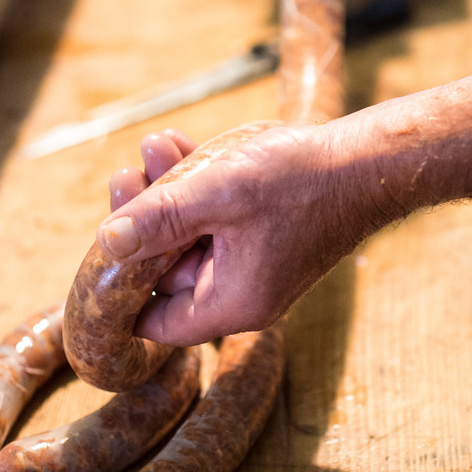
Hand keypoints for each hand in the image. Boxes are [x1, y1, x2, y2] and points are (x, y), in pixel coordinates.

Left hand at [100, 123, 386, 344]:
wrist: (370, 163)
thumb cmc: (302, 179)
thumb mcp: (218, 193)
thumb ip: (159, 218)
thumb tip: (106, 242)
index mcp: (229, 303)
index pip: (151, 323)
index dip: (118, 289)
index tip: (101, 245)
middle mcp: (239, 297)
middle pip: (164, 272)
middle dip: (142, 220)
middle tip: (128, 176)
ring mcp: (251, 271)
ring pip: (186, 240)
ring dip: (166, 195)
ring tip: (155, 148)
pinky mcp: (260, 243)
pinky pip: (213, 225)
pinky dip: (194, 192)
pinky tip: (181, 148)